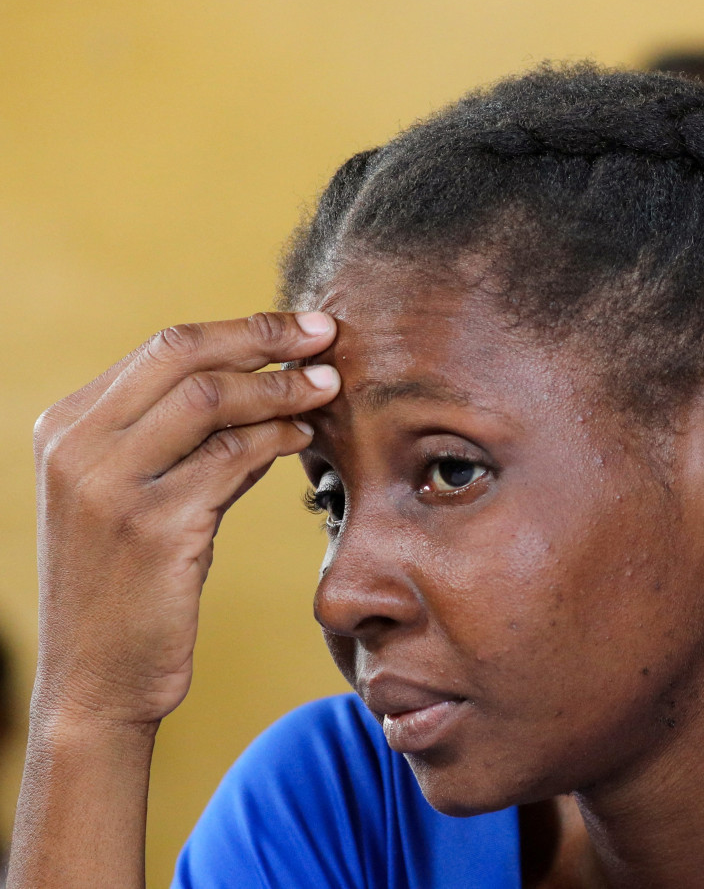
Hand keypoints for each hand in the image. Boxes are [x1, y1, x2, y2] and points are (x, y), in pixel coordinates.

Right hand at [31, 311, 339, 729]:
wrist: (97, 682)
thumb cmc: (132, 586)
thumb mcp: (145, 499)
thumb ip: (193, 444)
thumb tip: (274, 393)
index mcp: (68, 426)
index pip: (163, 347)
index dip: (242, 329)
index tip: (301, 327)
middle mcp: (75, 446)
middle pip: (183, 354)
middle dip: (266, 337)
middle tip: (327, 334)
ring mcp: (106, 485)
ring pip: (210, 400)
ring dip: (281, 388)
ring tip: (329, 387)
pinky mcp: (150, 527)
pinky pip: (229, 459)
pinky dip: (276, 439)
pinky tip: (305, 438)